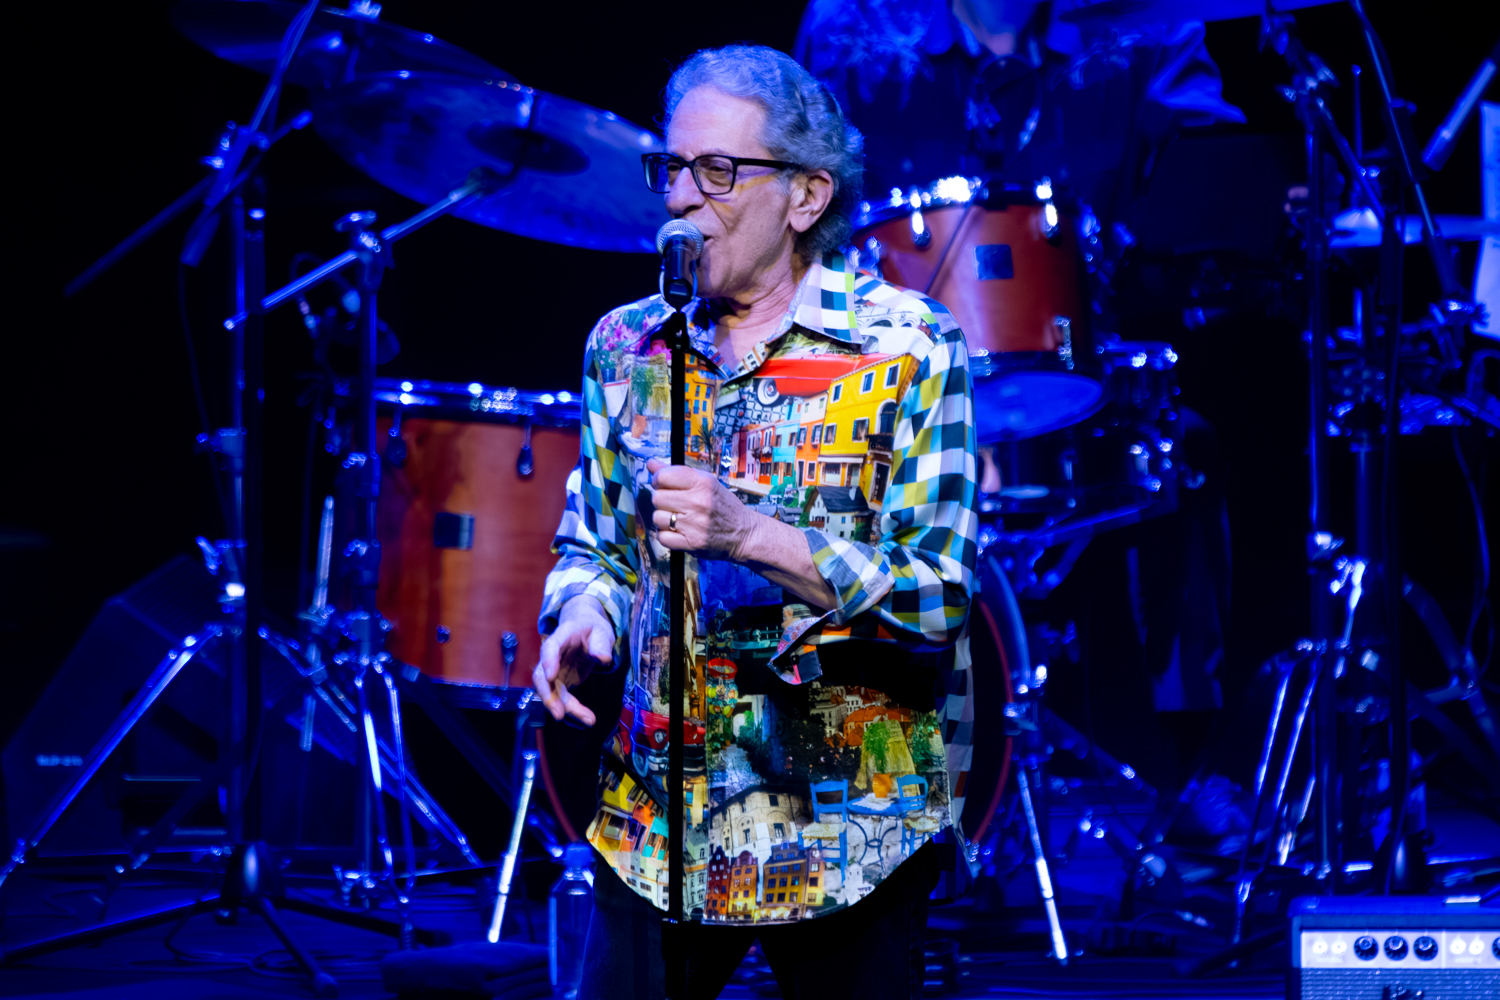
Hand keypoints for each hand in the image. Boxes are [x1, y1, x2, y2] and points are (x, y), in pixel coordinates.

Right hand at [532, 597, 611, 724]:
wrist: (585, 630)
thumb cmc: (592, 629)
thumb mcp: (602, 631)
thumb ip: (601, 644)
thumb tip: (604, 659)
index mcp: (561, 635)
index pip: (550, 647)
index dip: (548, 661)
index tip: (551, 676)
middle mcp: (551, 655)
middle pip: (542, 676)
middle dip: (548, 696)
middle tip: (560, 713)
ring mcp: (554, 670)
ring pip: (552, 692)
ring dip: (565, 708)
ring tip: (588, 719)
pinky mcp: (560, 682)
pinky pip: (562, 698)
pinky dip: (573, 709)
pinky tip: (588, 718)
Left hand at [646, 458, 753, 559]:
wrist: (743, 533)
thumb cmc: (723, 506)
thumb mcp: (705, 483)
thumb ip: (677, 473)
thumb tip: (651, 464)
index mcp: (702, 483)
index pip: (663, 476)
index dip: (658, 480)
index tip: (663, 485)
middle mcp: (698, 502)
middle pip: (657, 498)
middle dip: (662, 501)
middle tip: (675, 504)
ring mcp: (694, 524)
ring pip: (657, 518)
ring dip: (664, 519)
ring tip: (679, 519)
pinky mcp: (691, 543)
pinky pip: (662, 537)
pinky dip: (667, 535)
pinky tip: (678, 531)